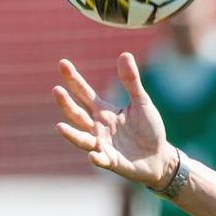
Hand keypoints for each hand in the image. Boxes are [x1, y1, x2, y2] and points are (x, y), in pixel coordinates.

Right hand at [52, 53, 174, 187]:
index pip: (84, 93)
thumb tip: (124, 54)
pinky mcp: (111, 161)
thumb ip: (132, 82)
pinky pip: (101, 159)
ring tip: (59, 127)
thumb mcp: (142, 102)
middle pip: (77, 115)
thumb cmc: (149, 129)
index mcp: (103, 111)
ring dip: (71, 135)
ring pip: (82, 139)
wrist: (159, 156)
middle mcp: (97, 127)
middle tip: (56, 90)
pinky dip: (96, 158)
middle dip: (66, 104)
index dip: (73, 79)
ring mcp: (102, 145)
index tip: (63, 63)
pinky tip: (92, 155)